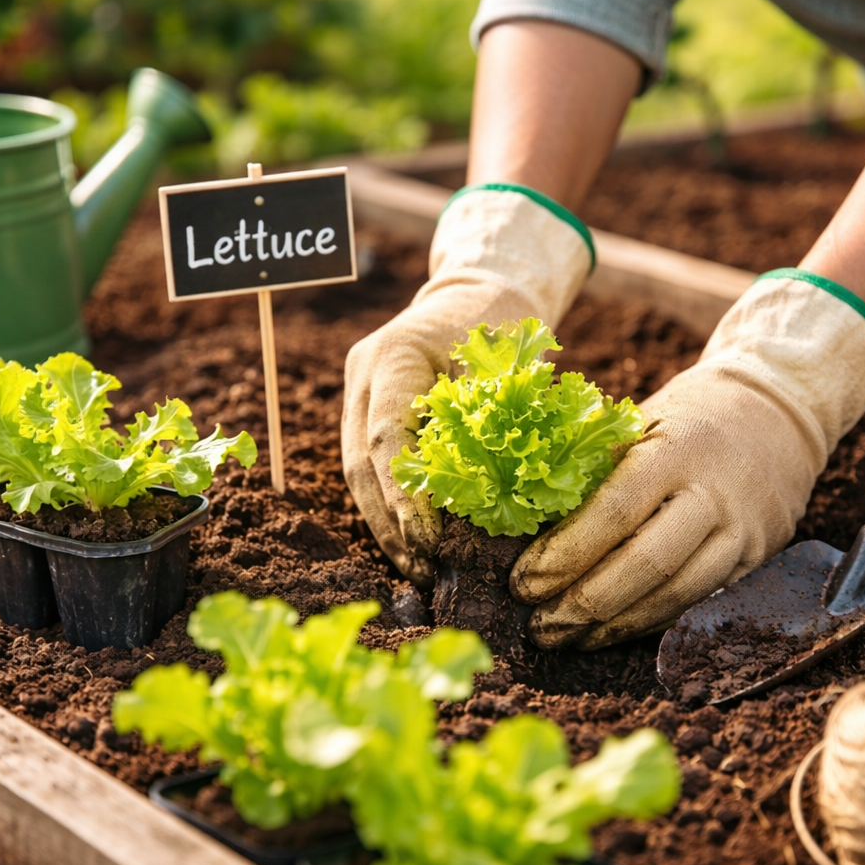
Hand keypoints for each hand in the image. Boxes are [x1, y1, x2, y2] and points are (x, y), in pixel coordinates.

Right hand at [342, 187, 591, 584]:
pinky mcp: (364, 411)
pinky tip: (409, 544)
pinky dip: (388, 508)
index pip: (387, 437)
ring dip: (384, 525)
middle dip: (389, 524)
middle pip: (360, 464)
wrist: (476, 295)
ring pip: (356, 473)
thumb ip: (492, 425)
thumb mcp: (508, 366)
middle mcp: (364, 373)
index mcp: (394, 355)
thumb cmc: (503, 327)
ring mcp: (357, 392)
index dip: (404, 495)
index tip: (428, 540)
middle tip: (421, 568)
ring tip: (415, 568)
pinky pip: (368, 468)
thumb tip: (497, 500)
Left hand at [511, 270, 864, 647]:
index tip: (521, 582)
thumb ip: (593, 467)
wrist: (777, 414)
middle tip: (537, 625)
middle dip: (584, 603)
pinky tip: (610, 631)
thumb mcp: (639, 421)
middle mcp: (714, 495)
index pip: (614, 513)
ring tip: (566, 638)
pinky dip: (649, 622)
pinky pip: (697, 602)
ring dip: (615, 627)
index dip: (564, 554)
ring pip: (675, 595)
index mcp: (675, 451)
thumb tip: (525, 519)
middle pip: (646, 565)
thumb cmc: (687, 417)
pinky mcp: (758, 560)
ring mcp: (742, 532)